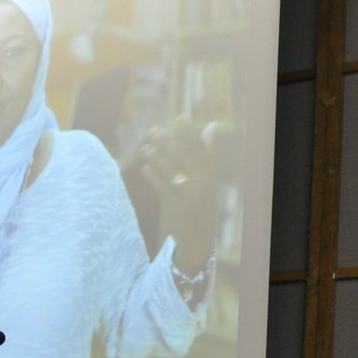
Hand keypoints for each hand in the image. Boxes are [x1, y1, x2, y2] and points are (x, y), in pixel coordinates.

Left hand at [131, 119, 216, 275]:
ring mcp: (191, 196)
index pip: (202, 148)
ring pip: (173, 172)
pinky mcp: (177, 207)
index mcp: (212, 175)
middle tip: (154, 129)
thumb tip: (209, 127)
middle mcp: (204, 184)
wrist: (200, 239)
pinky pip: (164, 189)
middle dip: (170, 141)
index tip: (180, 118)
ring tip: (146, 146)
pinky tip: (145, 167)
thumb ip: (207, 154)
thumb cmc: (203, 204)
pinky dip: (154, 177)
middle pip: (186, 157)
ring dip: (158, 157)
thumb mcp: (209, 180)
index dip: (191, 132)